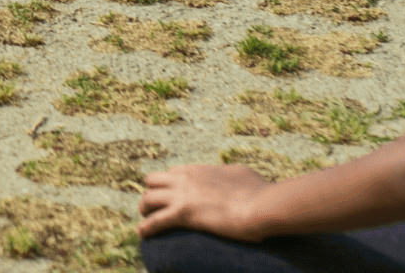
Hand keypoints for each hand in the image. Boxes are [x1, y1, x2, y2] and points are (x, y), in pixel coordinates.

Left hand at [138, 163, 269, 239]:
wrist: (261, 205)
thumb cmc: (259, 192)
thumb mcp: (240, 173)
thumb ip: (230, 173)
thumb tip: (234, 175)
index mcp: (198, 170)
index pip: (172, 173)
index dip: (168, 185)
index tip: (169, 195)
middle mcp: (185, 178)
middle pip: (152, 181)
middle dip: (151, 194)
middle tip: (154, 208)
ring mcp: (182, 195)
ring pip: (148, 199)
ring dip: (145, 210)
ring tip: (146, 220)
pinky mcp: (183, 214)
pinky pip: (155, 221)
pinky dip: (146, 228)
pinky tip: (142, 234)